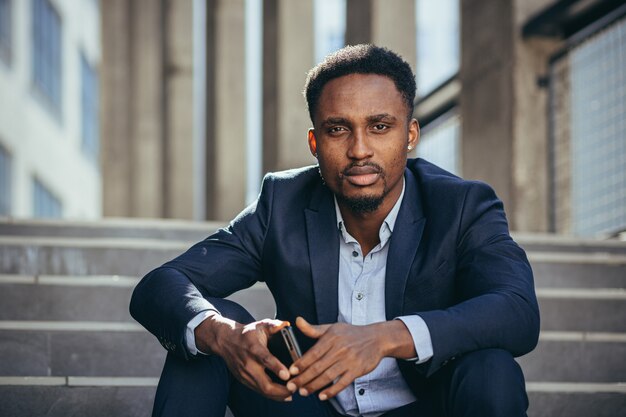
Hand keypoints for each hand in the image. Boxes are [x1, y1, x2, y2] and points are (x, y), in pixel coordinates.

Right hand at [194, 316, 292, 400]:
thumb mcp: (260, 325)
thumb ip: (274, 325)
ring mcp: (245, 374)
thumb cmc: (246, 334)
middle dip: (281, 390)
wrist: (226, 341)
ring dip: (278, 395)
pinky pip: (259, 391)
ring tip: (292, 393)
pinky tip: (282, 395)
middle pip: (265, 383)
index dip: (277, 368)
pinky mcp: (244, 380)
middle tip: (294, 388)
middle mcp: (248, 364)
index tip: (287, 375)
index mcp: (254, 348)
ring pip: (262, 390)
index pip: (265, 359)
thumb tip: (286, 324)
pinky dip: (271, 395)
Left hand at [286, 317, 413, 400]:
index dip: (301, 363)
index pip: (313, 352)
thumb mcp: (332, 327)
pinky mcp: (357, 370)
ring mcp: (349, 360)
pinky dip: (332, 391)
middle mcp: (340, 349)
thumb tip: (297, 321)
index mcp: (332, 338)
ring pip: (328, 376)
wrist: (377, 338)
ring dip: (314, 386)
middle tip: (292, 386)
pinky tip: (322, 396)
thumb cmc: (352, 333)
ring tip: (303, 392)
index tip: (291, 371)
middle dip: (303, 378)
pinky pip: (343, 383)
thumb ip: (313, 329)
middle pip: (318, 366)